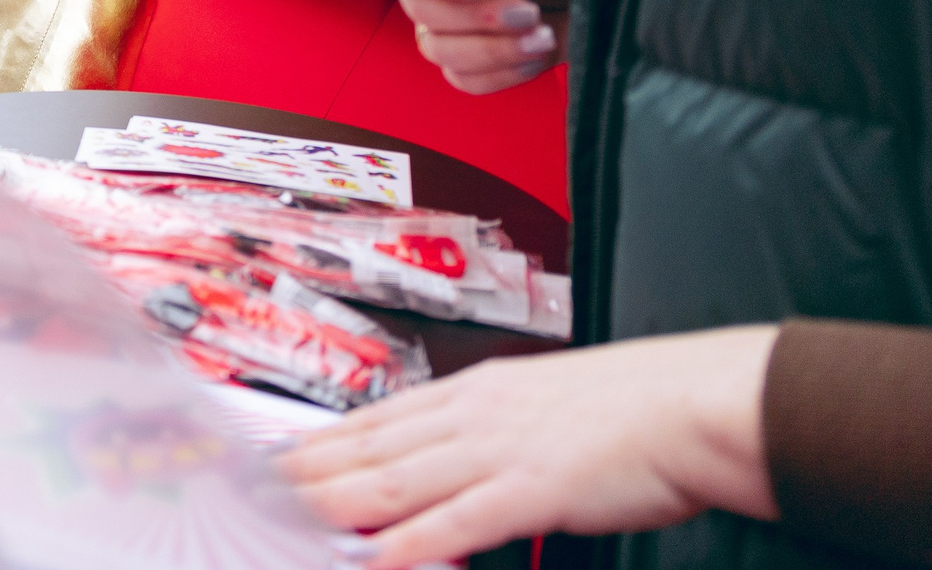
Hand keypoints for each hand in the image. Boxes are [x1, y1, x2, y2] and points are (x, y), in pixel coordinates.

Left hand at [279, 326, 778, 564]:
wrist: (695, 403)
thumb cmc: (637, 409)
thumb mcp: (548, 406)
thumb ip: (498, 432)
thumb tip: (462, 461)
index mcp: (477, 393)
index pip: (377, 419)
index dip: (321, 440)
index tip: (277, 456)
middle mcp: (473, 415)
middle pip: (370, 449)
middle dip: (305, 473)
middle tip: (251, 491)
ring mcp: (497, 450)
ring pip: (395, 481)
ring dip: (334, 505)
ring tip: (284, 521)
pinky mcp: (531, 488)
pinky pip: (456, 521)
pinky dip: (410, 543)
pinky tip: (376, 558)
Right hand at [382, 0, 578, 93]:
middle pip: (421, 11)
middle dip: (478, 17)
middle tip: (530, 11)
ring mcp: (440, 28)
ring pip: (440, 51)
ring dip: (494, 49)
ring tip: (543, 37)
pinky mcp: (464, 63)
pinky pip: (466, 80)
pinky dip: (504, 72)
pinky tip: (537, 54)